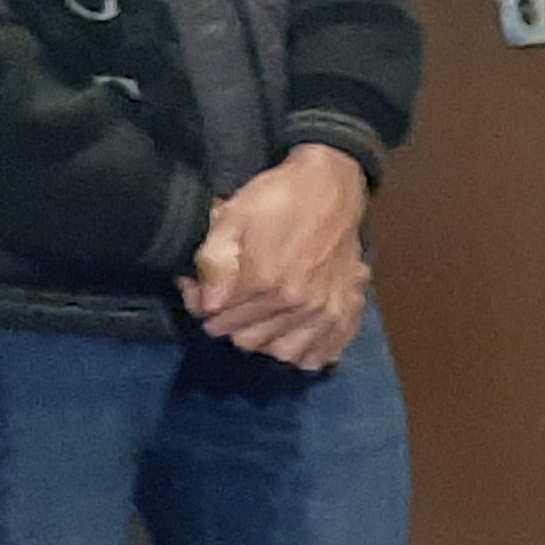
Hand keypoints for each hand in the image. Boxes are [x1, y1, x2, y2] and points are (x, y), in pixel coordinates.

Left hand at [185, 145, 371, 368]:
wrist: (331, 189)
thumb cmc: (277, 200)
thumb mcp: (232, 217)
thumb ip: (214, 261)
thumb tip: (206, 303)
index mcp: (265, 280)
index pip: (217, 315)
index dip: (200, 304)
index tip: (199, 290)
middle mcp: (297, 305)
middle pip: (246, 339)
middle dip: (229, 324)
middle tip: (227, 303)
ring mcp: (325, 313)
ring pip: (281, 352)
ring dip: (263, 340)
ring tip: (256, 321)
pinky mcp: (346, 313)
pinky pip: (322, 354)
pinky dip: (305, 353)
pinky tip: (291, 337)